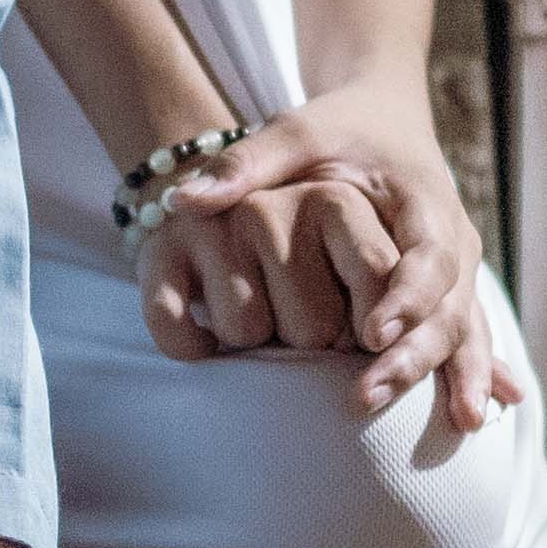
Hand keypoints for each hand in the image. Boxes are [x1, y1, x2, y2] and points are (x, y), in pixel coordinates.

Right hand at [133, 166, 389, 359]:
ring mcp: (209, 229)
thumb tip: (376, 339)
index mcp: (334, 201)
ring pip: (245, 333)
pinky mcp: (158, 254)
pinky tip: (206, 335)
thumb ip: (388, 289)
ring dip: (253, 345)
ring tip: (255, 309)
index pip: (377, 281)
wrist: (218, 201)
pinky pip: (177, 330)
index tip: (368, 340)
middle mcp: (269, 207)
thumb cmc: (310, 247)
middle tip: (297, 310)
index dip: (377, 333)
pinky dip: (192, 347)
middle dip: (310, 339)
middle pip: (313, 329)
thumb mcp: (361, 251)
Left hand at [159, 99, 512, 421]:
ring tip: (459, 424)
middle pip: (449, 303)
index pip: (424, 253)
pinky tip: (476, 418)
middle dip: (416, 353)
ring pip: (467, 326)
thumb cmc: (335, 131)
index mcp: (421, 197)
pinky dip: (478, 373)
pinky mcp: (451, 290)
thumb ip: (244, 164)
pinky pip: (470, 335)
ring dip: (460, 375)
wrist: (384, 120)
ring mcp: (458, 267)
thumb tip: (181, 201)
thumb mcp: (293, 134)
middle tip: (368, 393)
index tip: (370, 331)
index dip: (404, 295)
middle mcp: (452, 235)